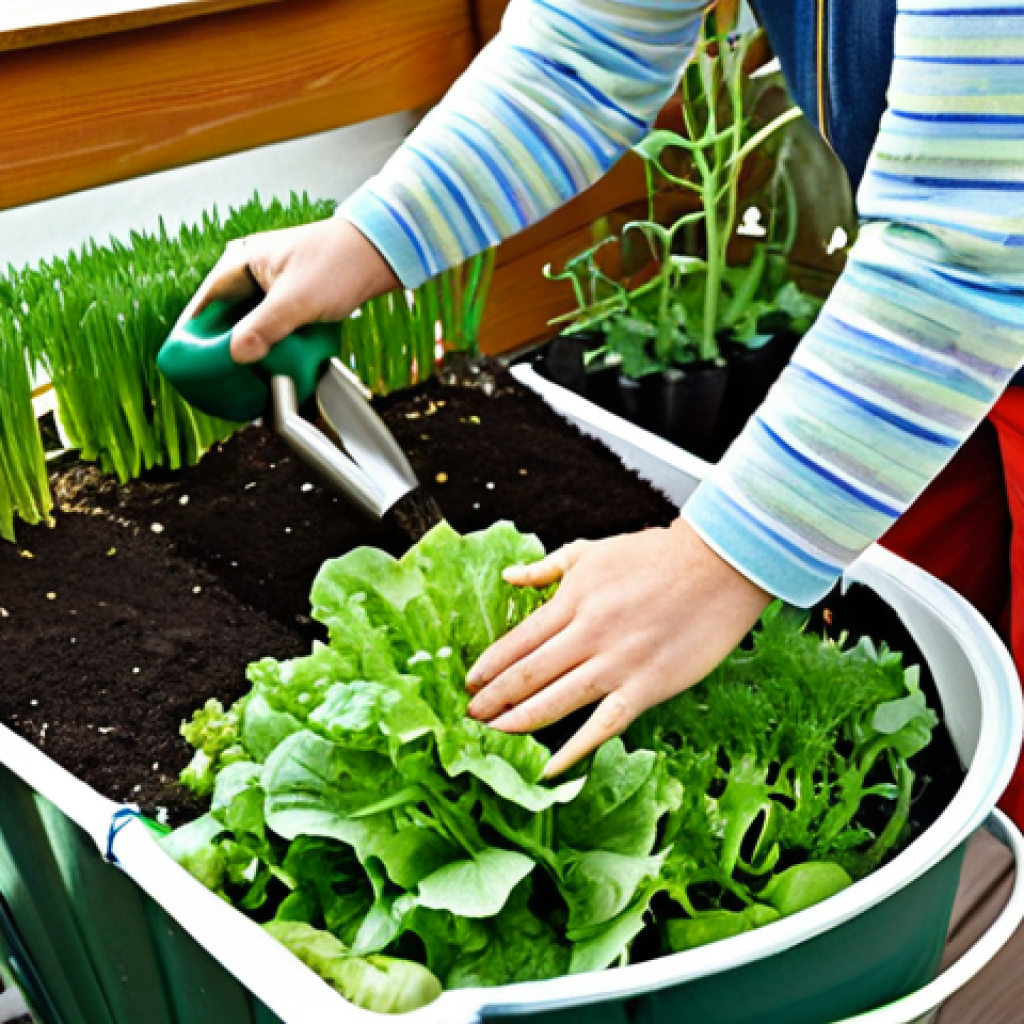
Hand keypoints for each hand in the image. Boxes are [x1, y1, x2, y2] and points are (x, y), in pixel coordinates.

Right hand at [184, 217, 399, 361]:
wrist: (380, 254)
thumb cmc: (339, 263)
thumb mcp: (297, 300)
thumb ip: (265, 327)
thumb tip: (237, 353)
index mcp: (239, 262)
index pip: (205, 305)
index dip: (197, 338)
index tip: (196, 369)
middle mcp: (250, 273)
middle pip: (228, 320)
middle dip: (230, 350)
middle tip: (229, 381)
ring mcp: (272, 287)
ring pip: (253, 327)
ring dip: (256, 351)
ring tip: (254, 379)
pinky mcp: (293, 300)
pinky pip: (275, 328)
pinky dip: (276, 346)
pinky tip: (280, 366)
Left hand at [466, 519, 771, 775]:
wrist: (718, 565)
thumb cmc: (657, 555)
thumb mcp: (593, 551)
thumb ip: (547, 568)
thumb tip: (508, 577)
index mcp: (573, 599)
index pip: (518, 641)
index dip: (489, 666)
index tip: (469, 683)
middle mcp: (588, 633)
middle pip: (529, 674)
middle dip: (495, 698)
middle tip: (470, 716)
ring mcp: (617, 662)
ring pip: (557, 701)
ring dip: (519, 721)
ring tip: (494, 735)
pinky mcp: (647, 686)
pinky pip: (604, 724)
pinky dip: (575, 749)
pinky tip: (550, 767)